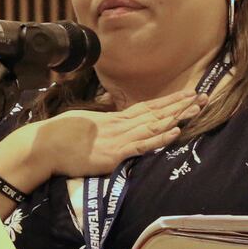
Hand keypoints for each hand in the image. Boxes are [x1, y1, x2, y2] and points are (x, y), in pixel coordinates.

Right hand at [27, 89, 205, 179]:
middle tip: (202, 96)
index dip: (167, 102)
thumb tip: (109, 115)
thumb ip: (101, 121)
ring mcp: (118, 138)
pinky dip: (160, 138)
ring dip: (176, 117)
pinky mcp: (114, 154)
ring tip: (196, 109)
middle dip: (180, 105)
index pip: (146, 108)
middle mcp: (119, 125)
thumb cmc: (59, 136)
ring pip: (154, 126)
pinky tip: (175, 131)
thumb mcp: (85, 123)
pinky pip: (142, 145)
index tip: (185, 94)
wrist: (45, 145)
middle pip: (155, 113)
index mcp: (113, 119)